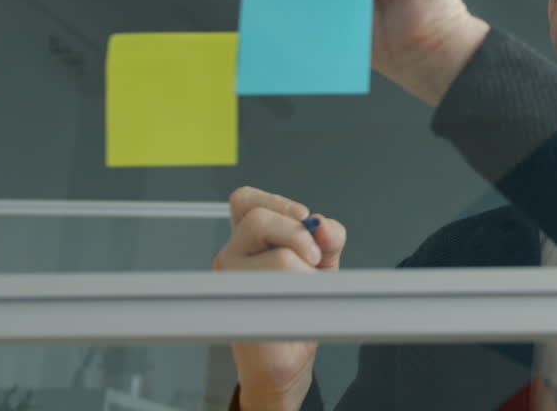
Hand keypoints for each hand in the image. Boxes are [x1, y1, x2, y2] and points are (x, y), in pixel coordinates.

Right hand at [212, 186, 346, 410]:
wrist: (286, 356)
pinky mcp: (239, 307)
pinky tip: (298, 305)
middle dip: (297, 234)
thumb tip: (325, 227)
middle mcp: (231, 255)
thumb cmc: (297, 307)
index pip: (245, 200)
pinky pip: (281, 289)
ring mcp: (229, 281)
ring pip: (279, 257)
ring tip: (302, 291)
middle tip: (314, 257)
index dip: (276, 201)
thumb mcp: (319, 262)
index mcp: (247, 240)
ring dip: (305, 274)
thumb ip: (327, 237)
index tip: (303, 217)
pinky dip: (301, 295)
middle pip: (258, 219)